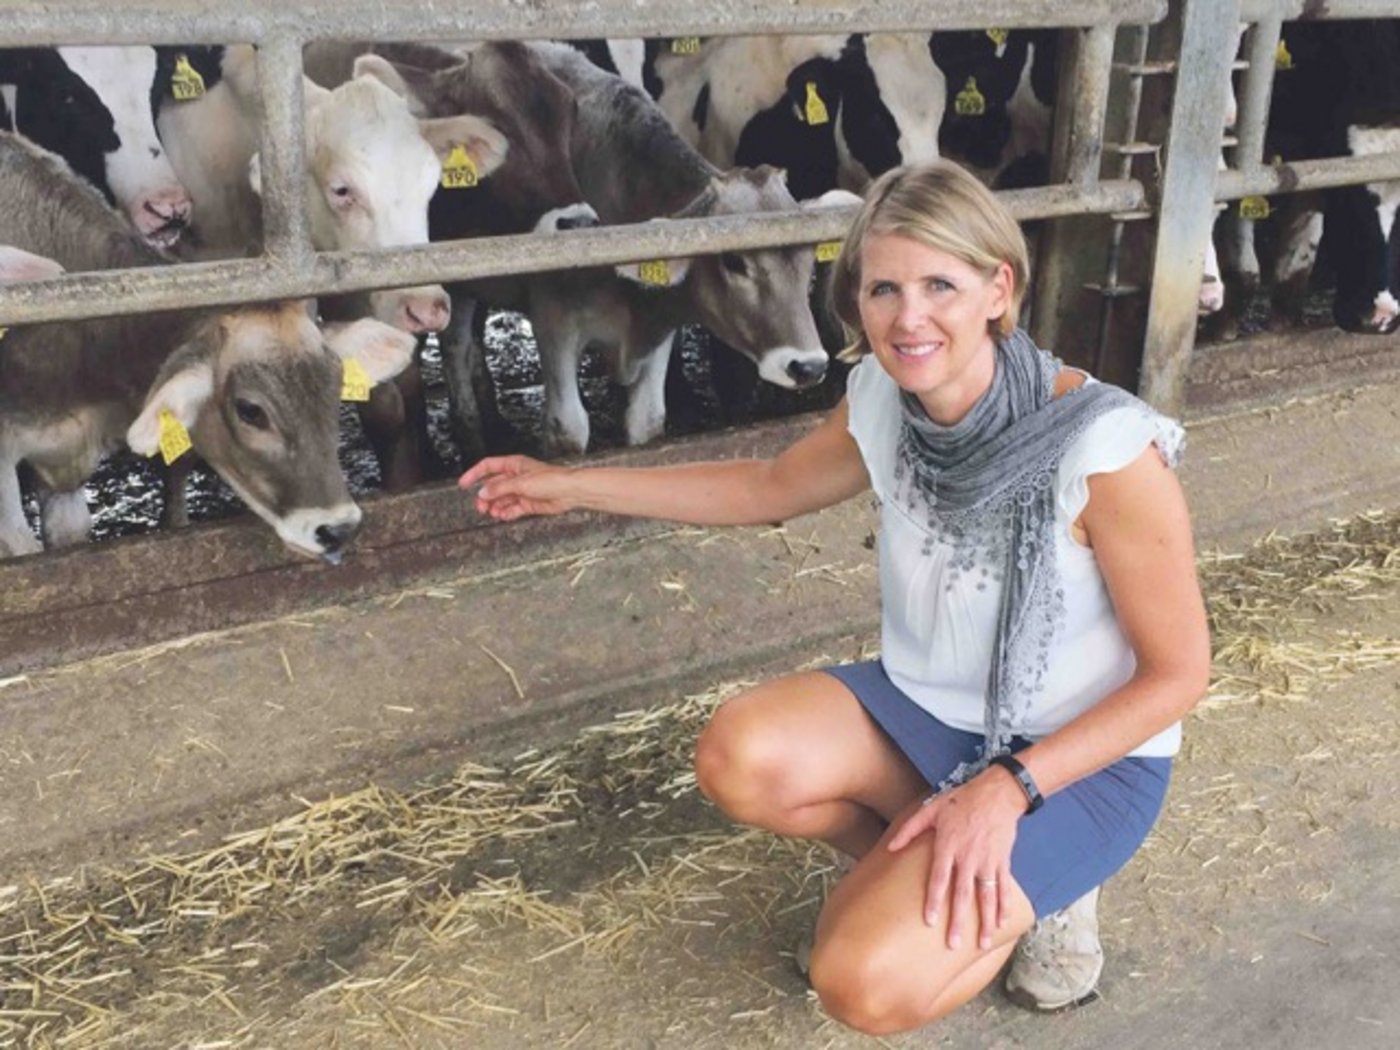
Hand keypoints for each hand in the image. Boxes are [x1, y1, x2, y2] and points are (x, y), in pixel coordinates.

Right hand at [458, 455, 576, 520]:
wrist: (570, 492)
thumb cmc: (552, 480)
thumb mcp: (521, 482)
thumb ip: (500, 488)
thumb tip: (483, 493)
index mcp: (514, 465)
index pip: (488, 467)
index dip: (474, 474)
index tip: (463, 484)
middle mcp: (517, 477)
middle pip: (494, 486)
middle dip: (485, 496)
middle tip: (480, 506)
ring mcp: (522, 490)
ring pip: (502, 499)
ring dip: (495, 506)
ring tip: (491, 512)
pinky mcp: (529, 503)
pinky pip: (513, 508)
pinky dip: (506, 513)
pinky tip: (503, 515)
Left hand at [886, 766, 1026, 950]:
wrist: (997, 792)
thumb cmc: (962, 799)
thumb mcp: (931, 808)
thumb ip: (910, 829)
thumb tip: (891, 848)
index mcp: (948, 845)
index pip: (939, 878)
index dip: (935, 900)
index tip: (931, 921)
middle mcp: (968, 856)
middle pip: (962, 893)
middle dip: (958, 920)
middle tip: (953, 944)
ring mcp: (987, 860)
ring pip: (986, 896)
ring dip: (984, 921)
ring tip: (981, 943)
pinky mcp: (1003, 860)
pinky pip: (1004, 887)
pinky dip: (1004, 906)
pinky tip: (1001, 924)